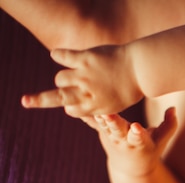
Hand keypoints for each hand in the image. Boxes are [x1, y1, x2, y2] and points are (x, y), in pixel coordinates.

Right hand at [21, 45, 142, 116]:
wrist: (141, 69)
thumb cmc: (131, 87)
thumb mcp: (116, 103)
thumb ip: (96, 105)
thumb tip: (75, 109)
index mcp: (96, 107)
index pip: (72, 110)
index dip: (71, 107)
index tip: (73, 105)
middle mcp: (88, 93)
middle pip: (58, 97)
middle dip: (42, 100)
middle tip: (27, 100)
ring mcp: (85, 76)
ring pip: (60, 78)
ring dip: (62, 77)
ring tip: (68, 76)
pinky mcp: (84, 58)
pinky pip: (63, 56)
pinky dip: (58, 55)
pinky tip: (57, 56)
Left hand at [93, 108, 177, 176]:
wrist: (130, 167)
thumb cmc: (149, 149)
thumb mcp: (162, 140)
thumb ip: (169, 124)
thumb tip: (173, 108)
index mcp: (140, 144)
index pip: (140, 138)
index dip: (138, 134)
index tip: (137, 128)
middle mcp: (124, 141)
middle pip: (118, 132)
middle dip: (114, 124)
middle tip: (109, 116)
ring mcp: (110, 137)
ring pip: (104, 127)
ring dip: (99, 118)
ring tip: (95, 108)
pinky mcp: (102, 132)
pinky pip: (93, 122)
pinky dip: (86, 115)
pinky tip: (75, 105)